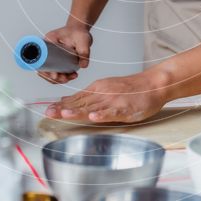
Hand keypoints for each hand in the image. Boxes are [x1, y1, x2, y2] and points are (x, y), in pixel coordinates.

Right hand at [37, 22, 92, 84]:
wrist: (79, 30)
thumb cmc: (79, 32)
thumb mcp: (83, 40)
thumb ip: (84, 52)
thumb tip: (83, 66)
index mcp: (48, 41)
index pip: (41, 58)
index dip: (46, 70)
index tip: (55, 75)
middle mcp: (46, 49)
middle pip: (43, 68)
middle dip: (53, 77)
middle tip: (65, 79)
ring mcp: (50, 56)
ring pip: (49, 72)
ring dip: (59, 79)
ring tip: (73, 76)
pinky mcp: (56, 60)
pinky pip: (55, 71)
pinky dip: (62, 76)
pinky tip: (72, 75)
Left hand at [44, 69, 171, 123]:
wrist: (153, 83)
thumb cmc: (130, 89)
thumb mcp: (105, 88)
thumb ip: (86, 97)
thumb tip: (65, 101)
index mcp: (97, 89)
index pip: (75, 99)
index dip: (61, 105)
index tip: (47, 110)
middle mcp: (102, 94)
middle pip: (80, 103)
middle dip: (64, 109)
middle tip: (48, 113)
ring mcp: (113, 101)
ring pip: (93, 107)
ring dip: (78, 111)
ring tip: (64, 115)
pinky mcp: (125, 107)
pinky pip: (113, 112)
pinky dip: (103, 114)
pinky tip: (94, 116)